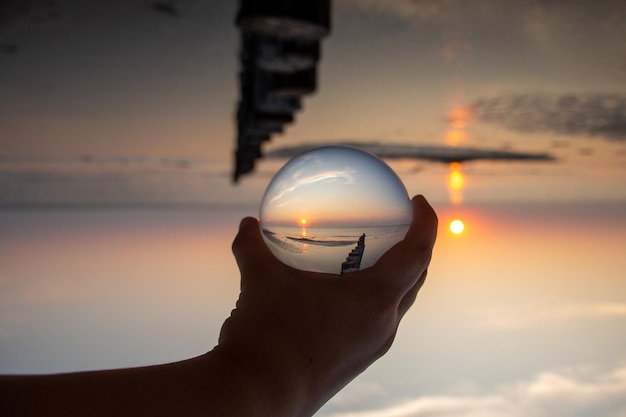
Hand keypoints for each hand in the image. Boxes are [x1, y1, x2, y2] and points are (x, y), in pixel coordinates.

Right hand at [218, 195, 437, 415]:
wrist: (258, 395)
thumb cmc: (267, 334)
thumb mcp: (259, 280)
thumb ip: (253, 246)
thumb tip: (246, 224)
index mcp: (375, 299)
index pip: (418, 253)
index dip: (427, 223)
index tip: (419, 201)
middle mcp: (383, 326)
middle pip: (415, 279)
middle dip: (416, 250)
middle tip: (401, 228)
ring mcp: (371, 349)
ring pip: (396, 306)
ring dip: (395, 279)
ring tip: (374, 260)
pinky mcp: (354, 364)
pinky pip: (375, 324)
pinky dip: (370, 302)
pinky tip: (339, 299)